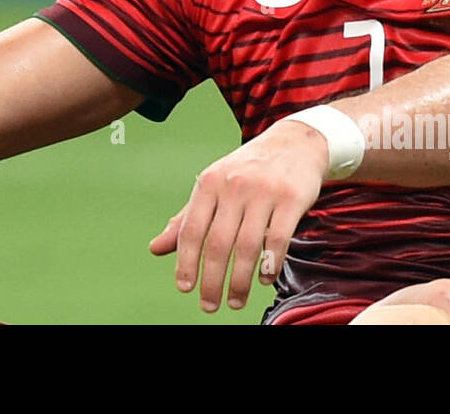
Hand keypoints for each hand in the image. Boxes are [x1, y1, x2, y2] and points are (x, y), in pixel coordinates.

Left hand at [149, 118, 328, 311]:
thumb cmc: (248, 170)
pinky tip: (264, 280)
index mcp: (209, 182)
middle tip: (209, 306)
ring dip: (240, 281)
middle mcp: (233, 185)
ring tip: (235, 301)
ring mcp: (264, 191)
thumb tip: (155, 249)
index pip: (191, 229)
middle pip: (218, 243)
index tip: (184, 288)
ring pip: (247, 246)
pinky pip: (278, 239)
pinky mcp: (291, 198)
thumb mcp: (213, 186)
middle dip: (212, 280)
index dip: (185, 262)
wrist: (295, 142)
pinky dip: (269, 265)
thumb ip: (187, 218)